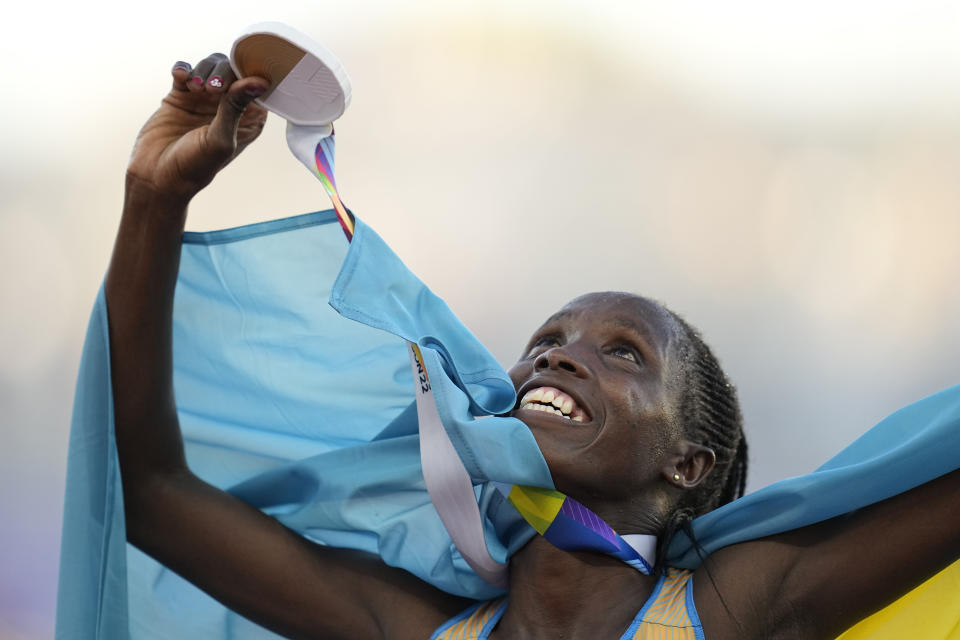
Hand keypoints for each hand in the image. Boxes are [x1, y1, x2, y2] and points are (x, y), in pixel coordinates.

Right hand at [126, 53, 269, 204]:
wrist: (157, 176)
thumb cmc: (195, 167)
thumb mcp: (220, 139)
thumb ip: (237, 108)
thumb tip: (260, 82)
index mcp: (249, 120)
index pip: (258, 87)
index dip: (251, 74)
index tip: (239, 76)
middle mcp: (229, 108)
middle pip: (233, 70)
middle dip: (223, 72)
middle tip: (212, 89)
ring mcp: (204, 100)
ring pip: (210, 66)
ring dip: (202, 70)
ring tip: (193, 88)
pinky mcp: (181, 96)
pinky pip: (185, 71)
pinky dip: (183, 69)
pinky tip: (180, 78)